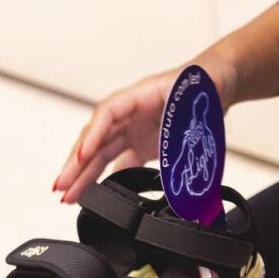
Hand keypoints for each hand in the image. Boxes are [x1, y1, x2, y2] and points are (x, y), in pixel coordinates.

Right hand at [53, 53, 238, 202]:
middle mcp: (130, 113)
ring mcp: (134, 129)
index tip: (83, 157)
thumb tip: (174, 145)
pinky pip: (121, 162)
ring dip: (84, 175)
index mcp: (138, 95)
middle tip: (60, 186)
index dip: (93, 136)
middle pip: (96, 138)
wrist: (218, 83)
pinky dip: (108, 178)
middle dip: (76, 163)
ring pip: (102, 153)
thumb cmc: (204, 82)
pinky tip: (98, 194)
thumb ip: (182, 118)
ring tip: (68, 196)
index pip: (106, 115)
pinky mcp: (143, 143)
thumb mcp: (195, 97)